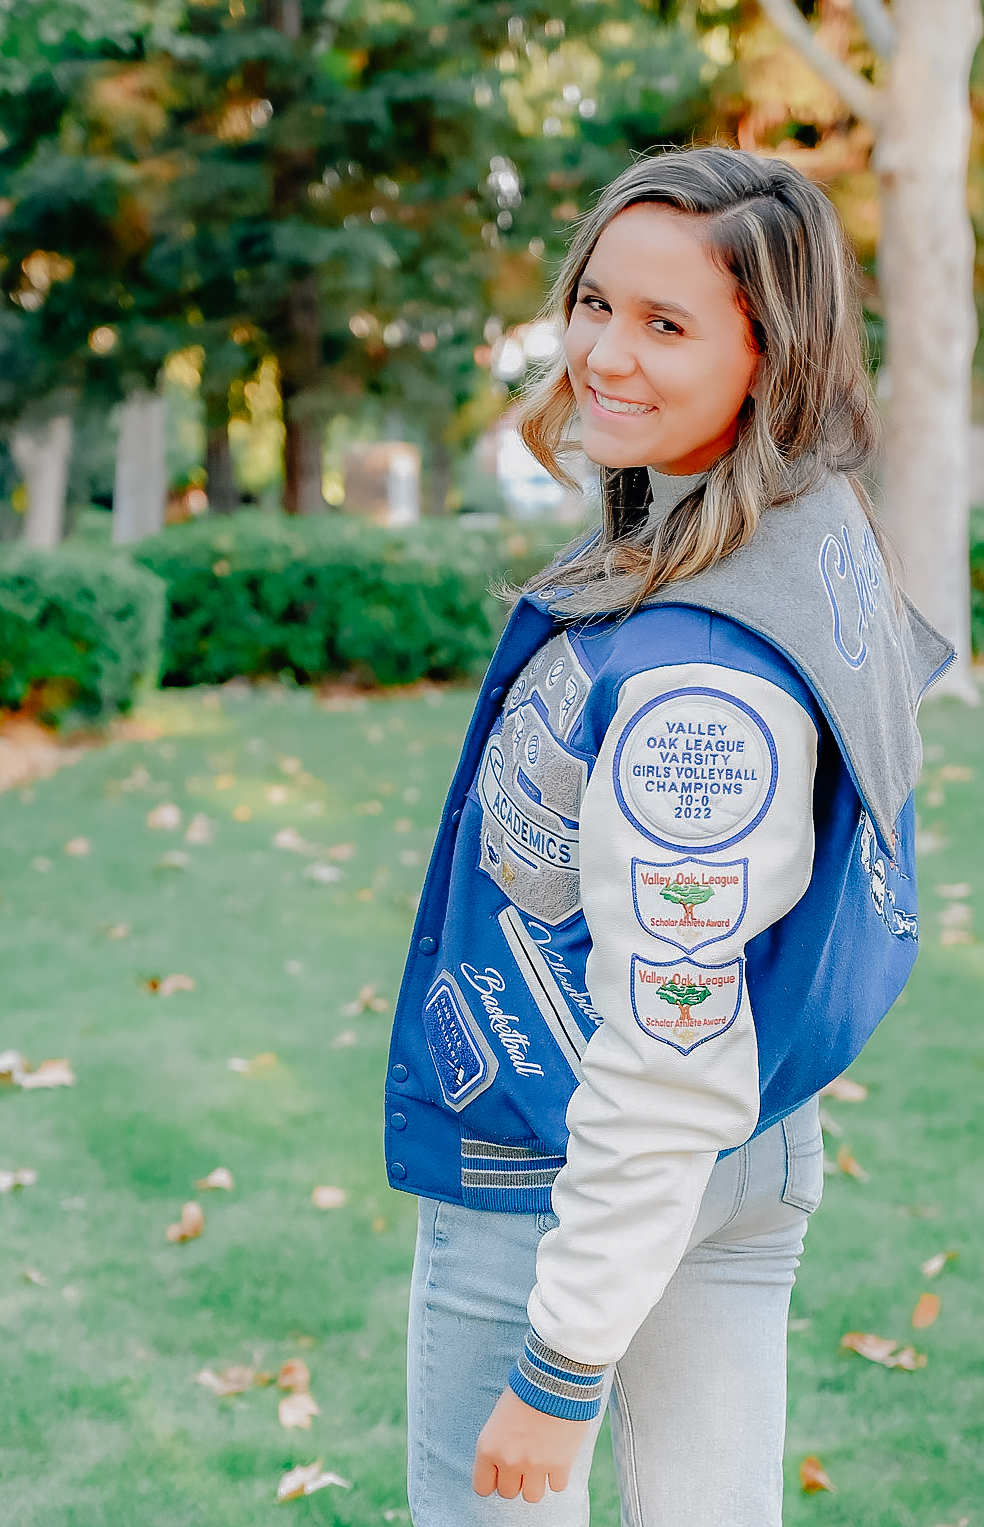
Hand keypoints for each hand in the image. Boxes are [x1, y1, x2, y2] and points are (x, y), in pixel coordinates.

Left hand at [472, 1386, 590, 1502]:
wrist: (555, 1377)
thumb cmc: (526, 1389)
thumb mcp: (500, 1414)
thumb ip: (499, 1442)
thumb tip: (503, 1461)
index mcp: (488, 1447)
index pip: (482, 1487)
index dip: (493, 1480)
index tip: (501, 1473)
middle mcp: (508, 1460)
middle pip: (508, 1492)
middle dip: (516, 1479)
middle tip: (524, 1461)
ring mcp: (534, 1465)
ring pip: (532, 1496)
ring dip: (537, 1481)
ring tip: (541, 1462)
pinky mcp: (559, 1465)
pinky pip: (557, 1486)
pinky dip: (558, 1475)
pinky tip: (558, 1456)